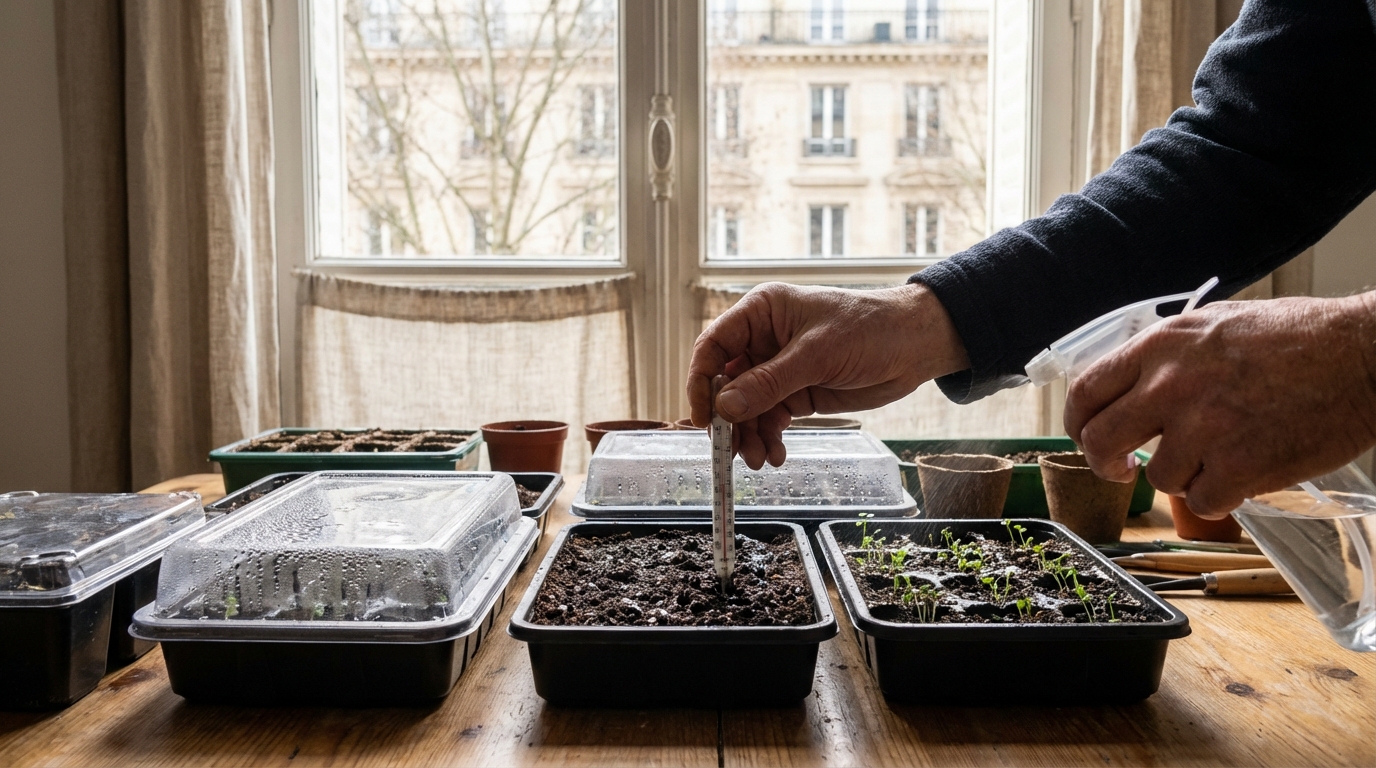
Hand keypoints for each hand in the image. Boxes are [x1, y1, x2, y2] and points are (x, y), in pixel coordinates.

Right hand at [686, 282, 968, 468]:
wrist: (915, 346)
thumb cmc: (870, 328)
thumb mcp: (817, 355)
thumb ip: (769, 383)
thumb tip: (725, 407)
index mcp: (761, 313)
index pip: (714, 346)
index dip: (701, 381)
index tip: (703, 416)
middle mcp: (764, 339)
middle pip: (726, 383)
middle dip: (729, 418)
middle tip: (731, 449)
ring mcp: (779, 368)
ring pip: (747, 407)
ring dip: (749, 435)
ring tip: (758, 459)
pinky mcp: (796, 392)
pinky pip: (770, 419)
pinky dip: (769, 439)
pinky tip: (774, 455)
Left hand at [1065, 293, 1375, 517]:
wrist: (1364, 356)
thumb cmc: (1298, 338)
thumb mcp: (1214, 324)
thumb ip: (1165, 355)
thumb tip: (1128, 386)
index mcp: (1161, 346)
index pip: (1085, 391)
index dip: (1077, 423)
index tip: (1086, 436)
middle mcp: (1172, 385)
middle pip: (1099, 440)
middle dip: (1104, 463)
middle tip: (1121, 469)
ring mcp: (1203, 427)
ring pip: (1158, 478)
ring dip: (1183, 477)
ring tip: (1219, 455)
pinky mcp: (1239, 466)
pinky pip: (1202, 502)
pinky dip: (1219, 497)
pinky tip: (1241, 475)